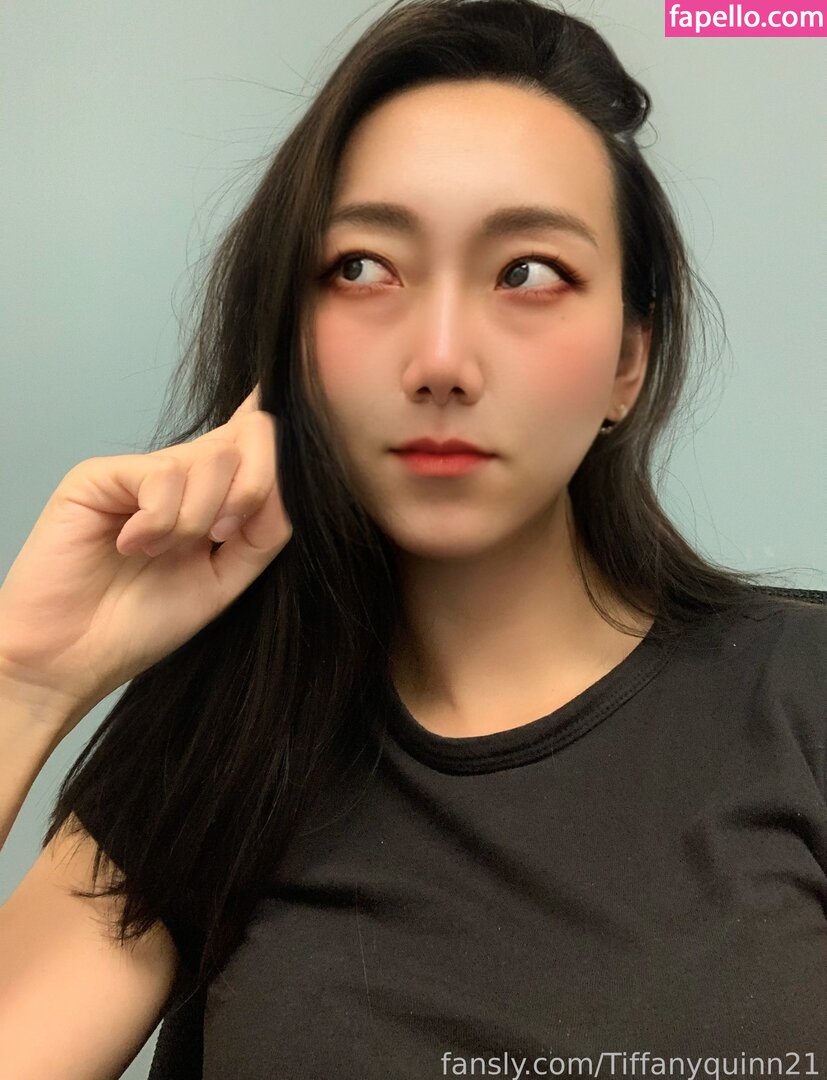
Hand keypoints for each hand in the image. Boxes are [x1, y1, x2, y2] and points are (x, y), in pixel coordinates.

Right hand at [0, 384, 291, 736]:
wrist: (73, 657)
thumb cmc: (142, 624)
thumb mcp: (224, 580)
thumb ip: (263, 532)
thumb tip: (292, 482)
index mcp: (215, 497)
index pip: (257, 442)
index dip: (281, 437)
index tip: (299, 437)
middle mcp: (182, 475)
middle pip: (252, 437)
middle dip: (254, 490)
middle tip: (220, 539)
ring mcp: (142, 472)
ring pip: (213, 459)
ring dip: (199, 520)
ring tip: (160, 554)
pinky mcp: (101, 475)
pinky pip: (163, 476)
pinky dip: (159, 522)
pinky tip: (130, 546)